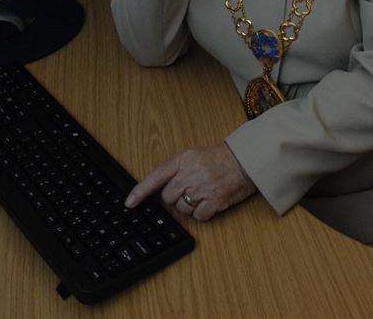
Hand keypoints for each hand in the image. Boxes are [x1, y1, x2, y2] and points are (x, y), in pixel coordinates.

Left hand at [124, 143, 256, 221]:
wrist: (243, 161)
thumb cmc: (217, 159)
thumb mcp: (193, 155)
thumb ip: (175, 169)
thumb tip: (158, 189)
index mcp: (183, 159)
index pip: (156, 176)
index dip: (140, 191)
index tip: (129, 203)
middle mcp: (190, 173)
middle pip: (168, 197)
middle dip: (175, 197)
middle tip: (189, 189)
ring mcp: (202, 188)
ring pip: (182, 209)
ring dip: (189, 206)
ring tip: (202, 192)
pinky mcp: (214, 202)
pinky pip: (198, 217)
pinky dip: (202, 213)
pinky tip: (210, 201)